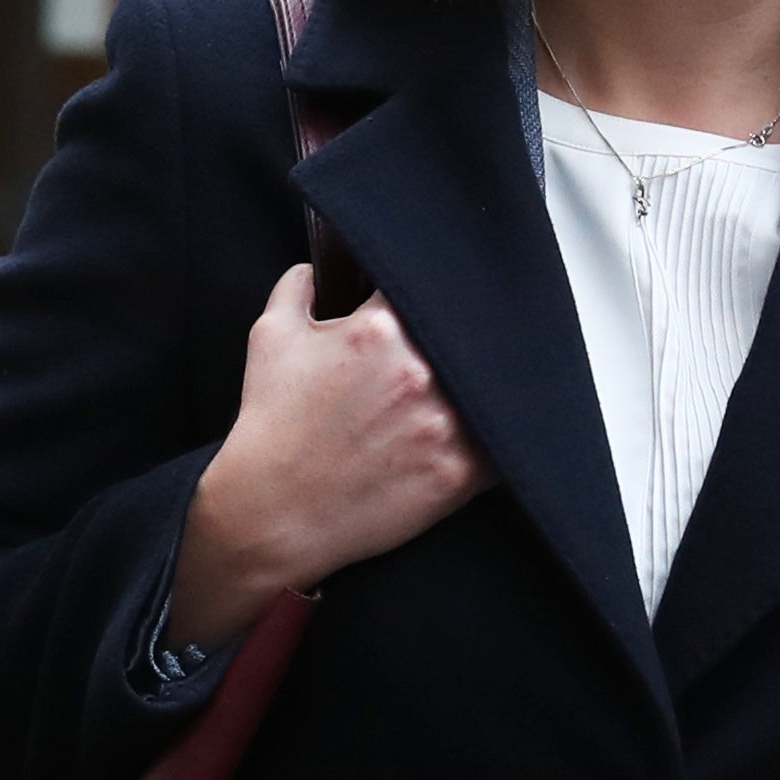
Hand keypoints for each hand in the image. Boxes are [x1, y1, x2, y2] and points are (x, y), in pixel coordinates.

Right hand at [170, 264, 489, 642]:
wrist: (274, 513)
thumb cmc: (272, 425)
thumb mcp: (272, 339)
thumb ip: (298, 288)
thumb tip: (319, 266)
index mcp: (380, 330)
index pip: (428, 289)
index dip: (434, 294)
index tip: (435, 306)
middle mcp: (422, 372)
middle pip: (470, 337)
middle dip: (464, 339)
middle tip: (465, 345)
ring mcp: (448, 425)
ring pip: (494, 388)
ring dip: (489, 385)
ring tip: (483, 386)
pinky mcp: (463, 473)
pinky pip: (506, 444)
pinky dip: (503, 435)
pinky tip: (495, 431)